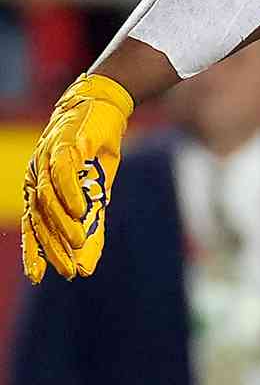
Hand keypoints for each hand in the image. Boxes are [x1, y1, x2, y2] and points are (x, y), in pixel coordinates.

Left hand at [21, 74, 133, 282]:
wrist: (101, 106)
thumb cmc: (96, 148)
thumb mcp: (97, 186)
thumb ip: (92, 216)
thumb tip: (90, 255)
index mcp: (40, 189)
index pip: (33, 226)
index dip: (34, 251)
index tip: (39, 277)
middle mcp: (37, 177)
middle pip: (40, 218)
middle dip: (53, 246)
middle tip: (69, 269)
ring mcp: (47, 161)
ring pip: (48, 199)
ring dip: (63, 224)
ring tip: (78, 244)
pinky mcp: (63, 146)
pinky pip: (62, 173)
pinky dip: (70, 193)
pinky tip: (81, 211)